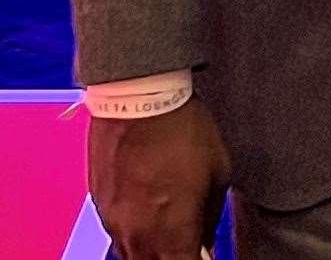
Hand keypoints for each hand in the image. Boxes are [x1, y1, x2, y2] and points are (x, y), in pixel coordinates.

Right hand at [89, 96, 229, 259]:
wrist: (140, 99)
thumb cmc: (183, 131)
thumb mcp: (218, 172)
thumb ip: (209, 214)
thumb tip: (205, 237)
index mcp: (172, 232)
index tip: (204, 254)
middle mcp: (138, 237)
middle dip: (173, 257)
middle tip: (188, 243)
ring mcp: (114, 224)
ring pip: (132, 256)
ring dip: (152, 250)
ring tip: (170, 227)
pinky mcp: (100, 208)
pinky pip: (118, 233)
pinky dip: (135, 231)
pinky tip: (149, 209)